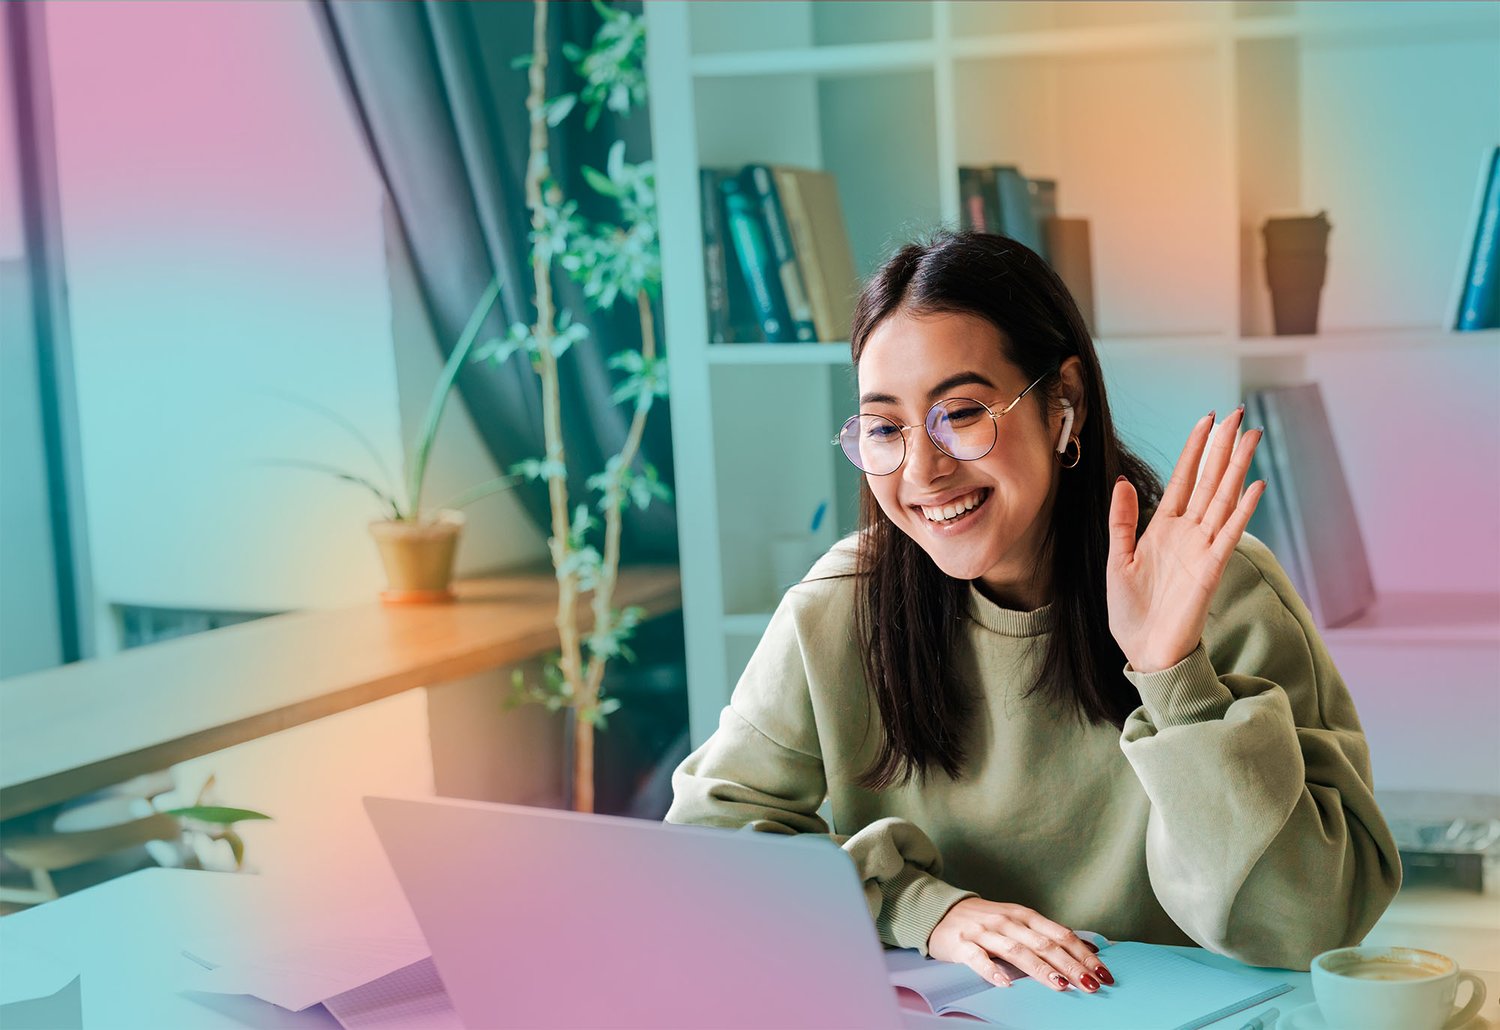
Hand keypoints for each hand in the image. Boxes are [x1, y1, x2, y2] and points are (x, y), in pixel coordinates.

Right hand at [927, 898, 1113, 992]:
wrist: (940, 911)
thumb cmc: (985, 920)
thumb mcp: (1016, 921)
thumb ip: (1044, 934)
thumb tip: (1084, 950)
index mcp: (1024, 915)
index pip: (1059, 934)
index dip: (1082, 953)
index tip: (1102, 972)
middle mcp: (1007, 921)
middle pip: (1043, 944)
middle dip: (1070, 965)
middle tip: (1090, 984)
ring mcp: (984, 932)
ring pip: (1016, 951)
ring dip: (1040, 969)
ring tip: (1060, 985)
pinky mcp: (961, 944)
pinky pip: (978, 959)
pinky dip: (992, 971)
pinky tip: (1006, 984)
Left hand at [1107, 406, 1264, 672]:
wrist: (1145, 651)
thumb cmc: (1132, 611)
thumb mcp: (1116, 559)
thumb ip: (1122, 520)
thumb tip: (1122, 481)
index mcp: (1162, 528)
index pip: (1183, 479)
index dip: (1194, 449)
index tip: (1207, 419)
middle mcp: (1187, 533)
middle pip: (1209, 481)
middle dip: (1223, 447)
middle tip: (1240, 414)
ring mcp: (1202, 549)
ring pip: (1223, 499)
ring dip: (1238, 467)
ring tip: (1252, 437)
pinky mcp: (1211, 570)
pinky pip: (1229, 534)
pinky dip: (1242, 510)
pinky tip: (1254, 485)